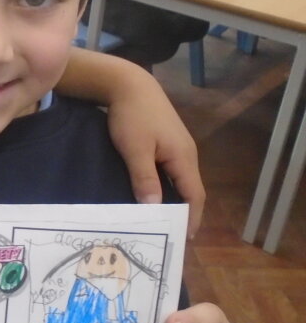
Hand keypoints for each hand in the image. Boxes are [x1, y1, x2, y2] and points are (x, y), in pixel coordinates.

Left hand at [105, 66, 205, 235]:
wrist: (128, 84)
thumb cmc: (132, 117)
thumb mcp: (135, 149)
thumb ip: (145, 178)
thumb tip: (155, 208)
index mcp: (183, 158)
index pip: (195, 195)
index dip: (192, 217)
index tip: (183, 238)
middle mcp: (186, 154)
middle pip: (189, 190)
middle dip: (183, 213)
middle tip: (169, 235)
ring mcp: (176, 147)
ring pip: (179, 181)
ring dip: (173, 200)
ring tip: (160, 221)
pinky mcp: (165, 142)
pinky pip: (169, 171)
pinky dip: (164, 187)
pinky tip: (152, 195)